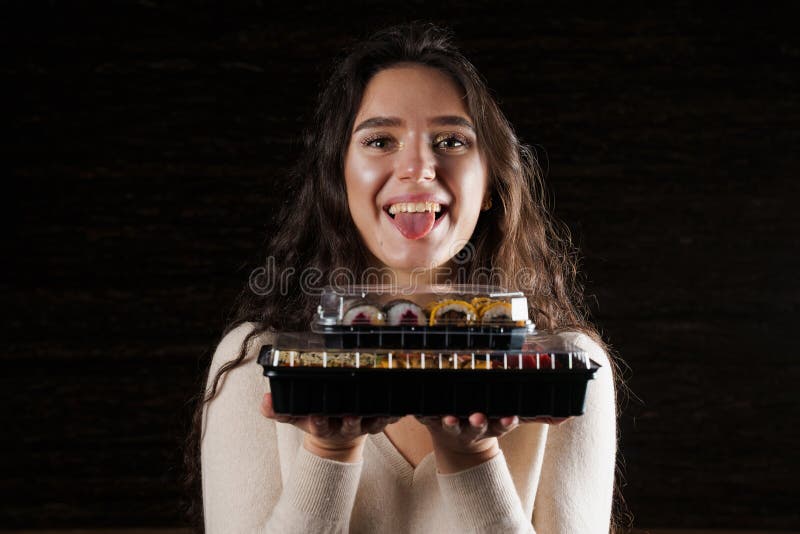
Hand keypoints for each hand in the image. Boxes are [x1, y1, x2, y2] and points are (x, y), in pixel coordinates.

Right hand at [260, 393, 398, 461]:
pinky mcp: (379, 421)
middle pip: (349, 426)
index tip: (316, 415)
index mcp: (324, 426)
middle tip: (349, 413)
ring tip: (381, 409)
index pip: (319, 426)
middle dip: (349, 421)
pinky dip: (396, 413)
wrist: (336, 437)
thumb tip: (264, 401)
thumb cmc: (315, 418)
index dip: (318, 421)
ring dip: (376, 418)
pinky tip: (401, 405)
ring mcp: (364, 424)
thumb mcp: (295, 416)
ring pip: (372, 424)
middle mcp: (346, 426)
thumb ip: (278, 410)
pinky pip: (390, 418)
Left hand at [418, 413, 570, 472]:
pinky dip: (422, 414)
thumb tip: (567, 417)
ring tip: (448, 418)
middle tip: (478, 417)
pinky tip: (420, 410)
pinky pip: (426, 417)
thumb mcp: (509, 419)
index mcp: (492, 424)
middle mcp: (472, 427)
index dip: (506, 421)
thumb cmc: (487, 422)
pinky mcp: (432, 420)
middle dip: (478, 422)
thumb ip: (536, 416)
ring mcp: (452, 425)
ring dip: (451, 422)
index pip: (503, 424)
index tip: (510, 417)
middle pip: (477, 426)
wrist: (456, 444)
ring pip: (452, 425)